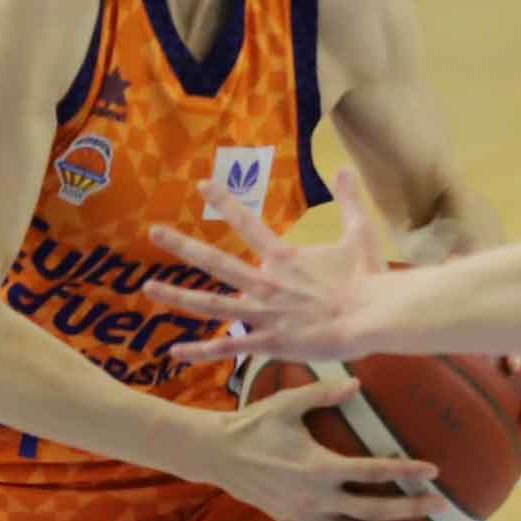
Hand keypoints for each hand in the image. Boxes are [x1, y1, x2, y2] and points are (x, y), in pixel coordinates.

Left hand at [148, 197, 397, 363]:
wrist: (373, 316)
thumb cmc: (368, 278)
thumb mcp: (360, 232)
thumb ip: (348, 200)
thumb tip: (344, 168)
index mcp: (284, 257)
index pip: (247, 223)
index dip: (225, 202)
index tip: (203, 184)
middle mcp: (265, 282)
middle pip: (215, 261)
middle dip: (182, 246)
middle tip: (154, 232)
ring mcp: (263, 313)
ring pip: (210, 304)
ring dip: (177, 296)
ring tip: (147, 288)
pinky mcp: (269, 342)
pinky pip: (228, 349)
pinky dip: (201, 351)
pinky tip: (175, 352)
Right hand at [205, 374, 440, 520]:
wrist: (217, 454)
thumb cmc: (254, 424)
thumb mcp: (288, 403)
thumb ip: (324, 394)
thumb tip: (359, 383)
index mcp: (320, 467)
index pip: (373, 472)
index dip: (405, 472)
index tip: (433, 471)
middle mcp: (318, 498)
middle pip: (373, 510)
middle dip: (409, 510)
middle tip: (439, 506)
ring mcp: (306, 516)